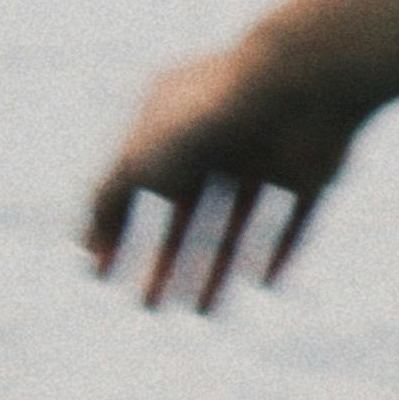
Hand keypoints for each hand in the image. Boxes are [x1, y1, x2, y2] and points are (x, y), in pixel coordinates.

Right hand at [84, 35, 372, 308]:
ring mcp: (268, 151)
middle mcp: (219, 134)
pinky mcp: (313, 169)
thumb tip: (85, 245)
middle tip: (148, 310)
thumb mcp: (139, 161)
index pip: (136, 183)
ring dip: (216, 268)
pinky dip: (278, 250)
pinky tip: (260, 286)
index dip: (116, 230)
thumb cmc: (206, 118)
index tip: (100, 275)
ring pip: (237, 221)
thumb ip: (108, 200)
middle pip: (187, 211)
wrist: (299, 84)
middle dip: (166, 261)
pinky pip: (293, 218)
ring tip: (201, 315)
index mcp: (172, 118)